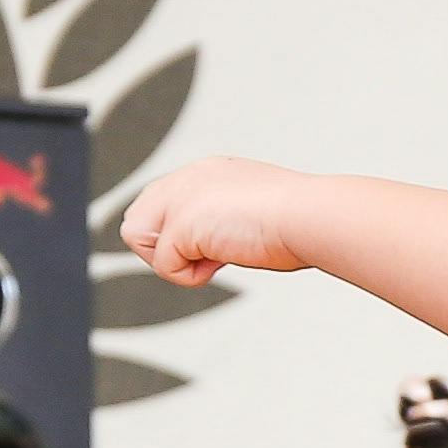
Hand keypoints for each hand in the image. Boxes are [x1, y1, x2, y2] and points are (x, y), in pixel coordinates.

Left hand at [114, 156, 305, 288]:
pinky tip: (222, 262)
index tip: (214, 245)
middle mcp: (188, 177)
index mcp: (207, 172)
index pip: (159, 203)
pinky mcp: (182, 222)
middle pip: (137, 218)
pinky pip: (164, 265)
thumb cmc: (298, 221)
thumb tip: (209, 248)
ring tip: (214, 257)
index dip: (177, 236)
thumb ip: (221, 221)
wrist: (311, 216)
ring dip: (173, 259)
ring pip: (138, 237)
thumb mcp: (252, 213)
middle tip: (206, 255)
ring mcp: (182, 196)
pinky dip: (190, 275)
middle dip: (163, 246)